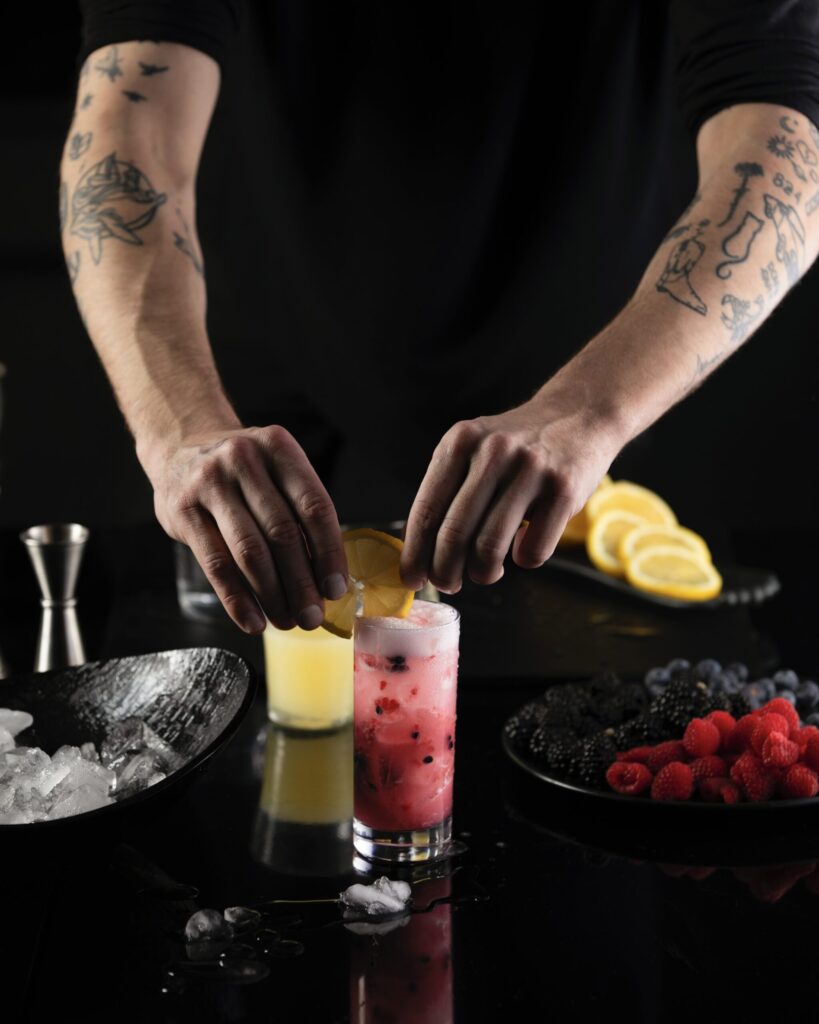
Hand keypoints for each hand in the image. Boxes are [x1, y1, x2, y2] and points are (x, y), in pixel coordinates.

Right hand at [143, 425, 347, 632]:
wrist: (180, 446)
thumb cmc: (242, 471)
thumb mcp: (274, 471)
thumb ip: (299, 513)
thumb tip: (326, 578)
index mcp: (278, 448)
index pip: (314, 506)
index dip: (329, 552)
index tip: (335, 589)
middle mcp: (244, 459)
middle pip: (282, 533)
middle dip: (302, 583)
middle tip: (312, 617)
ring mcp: (209, 483)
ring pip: (249, 551)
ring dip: (272, 595)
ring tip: (287, 622)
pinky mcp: (182, 510)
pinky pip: (215, 564)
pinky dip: (237, 599)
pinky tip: (252, 620)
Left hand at [400, 396, 617, 593]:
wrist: (578, 416)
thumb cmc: (517, 447)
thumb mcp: (473, 451)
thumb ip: (447, 492)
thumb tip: (418, 552)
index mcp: (460, 442)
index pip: (426, 510)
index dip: (414, 554)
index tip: (411, 579)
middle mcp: (493, 452)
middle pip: (453, 534)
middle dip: (444, 572)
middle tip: (446, 584)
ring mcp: (531, 469)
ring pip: (490, 547)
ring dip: (482, 573)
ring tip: (485, 572)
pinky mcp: (564, 490)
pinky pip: (533, 551)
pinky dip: (523, 560)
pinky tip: (522, 546)